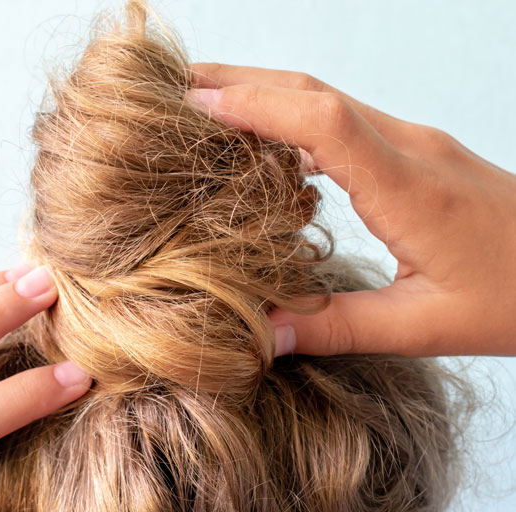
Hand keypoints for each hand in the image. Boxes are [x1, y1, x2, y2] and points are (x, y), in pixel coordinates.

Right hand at [186, 63, 515, 356]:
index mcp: (411, 189)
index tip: (195, 101)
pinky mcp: (415, 154)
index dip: (254, 104)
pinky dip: (293, 118)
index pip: (322, 121)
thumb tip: (263, 336)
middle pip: (314, 92)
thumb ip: (340, 329)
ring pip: (327, 100)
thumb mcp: (424, 326)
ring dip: (265, 93)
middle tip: (180, 87)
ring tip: (207, 103)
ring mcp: (414, 145)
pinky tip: (267, 139)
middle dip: (243, 81)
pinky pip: (343, 122)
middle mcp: (410, 150)